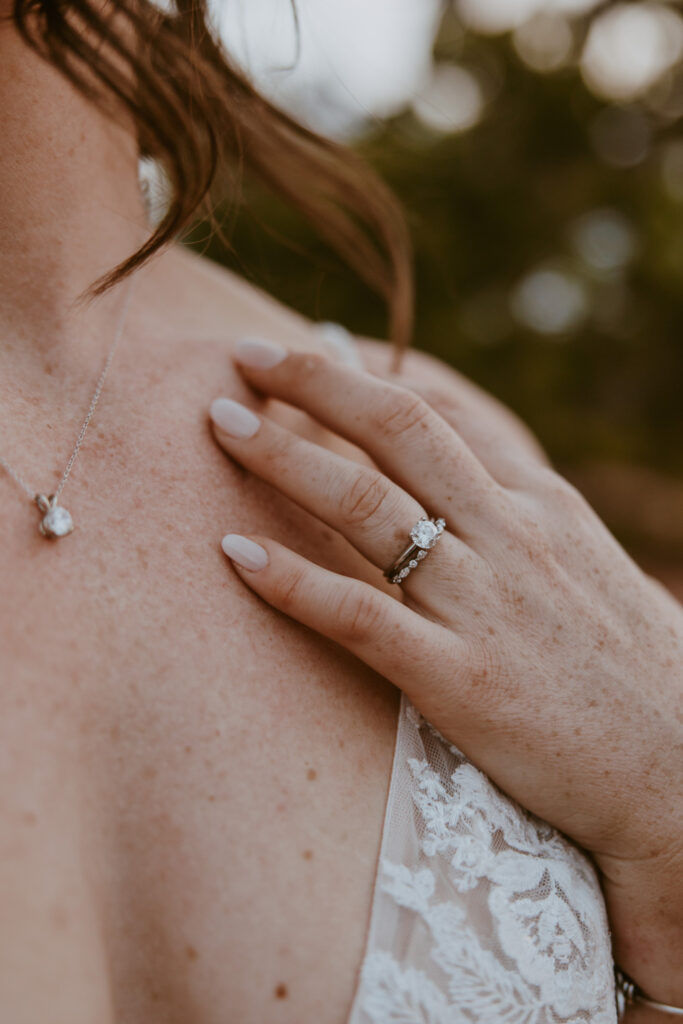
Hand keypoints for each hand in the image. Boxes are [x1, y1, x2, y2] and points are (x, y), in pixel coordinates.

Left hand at [209, 337, 682, 1003]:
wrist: (680, 765)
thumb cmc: (630, 666)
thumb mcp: (585, 560)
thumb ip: (523, 508)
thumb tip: (468, 469)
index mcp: (540, 502)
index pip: (445, 410)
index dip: (369, 374)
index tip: (311, 348)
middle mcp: (509, 533)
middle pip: (399, 428)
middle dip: (316, 382)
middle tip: (245, 354)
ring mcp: (483, 603)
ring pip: (368, 504)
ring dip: (284, 455)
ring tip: (220, 420)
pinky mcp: (461, 680)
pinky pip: (361, 617)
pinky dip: (293, 582)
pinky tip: (234, 555)